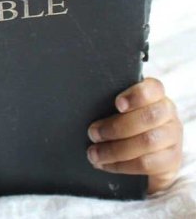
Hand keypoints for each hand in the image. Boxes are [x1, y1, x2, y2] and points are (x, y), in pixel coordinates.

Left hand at [86, 78, 182, 193]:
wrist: (145, 155)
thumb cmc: (123, 123)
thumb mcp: (118, 110)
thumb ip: (109, 105)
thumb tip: (82, 106)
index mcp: (155, 96)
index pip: (153, 88)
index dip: (136, 95)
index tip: (117, 104)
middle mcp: (168, 114)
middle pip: (149, 117)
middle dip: (116, 127)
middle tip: (92, 133)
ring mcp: (172, 137)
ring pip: (148, 142)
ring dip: (115, 149)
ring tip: (94, 153)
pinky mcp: (171, 160)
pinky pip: (147, 164)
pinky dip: (122, 165)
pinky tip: (105, 165)